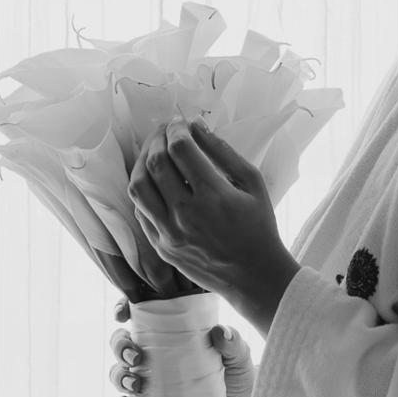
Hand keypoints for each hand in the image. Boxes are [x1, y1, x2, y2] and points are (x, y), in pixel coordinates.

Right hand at [109, 300, 256, 396]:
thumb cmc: (240, 376)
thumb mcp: (239, 356)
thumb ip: (232, 343)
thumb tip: (220, 332)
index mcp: (172, 334)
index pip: (141, 316)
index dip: (124, 310)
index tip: (122, 315)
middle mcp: (156, 356)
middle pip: (123, 343)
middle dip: (120, 346)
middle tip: (135, 356)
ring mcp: (152, 383)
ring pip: (119, 373)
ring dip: (119, 376)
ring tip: (135, 384)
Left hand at [127, 115, 288, 309]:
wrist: (254, 275)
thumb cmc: (259, 226)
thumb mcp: (252, 183)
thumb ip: (224, 152)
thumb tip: (197, 126)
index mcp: (213, 195)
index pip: (180, 148)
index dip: (176, 128)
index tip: (180, 121)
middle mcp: (186, 214)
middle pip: (155, 163)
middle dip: (158, 138)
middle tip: (165, 130)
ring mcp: (169, 232)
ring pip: (138, 187)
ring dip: (142, 161)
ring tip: (154, 151)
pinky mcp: (161, 246)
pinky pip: (140, 210)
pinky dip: (143, 189)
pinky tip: (154, 180)